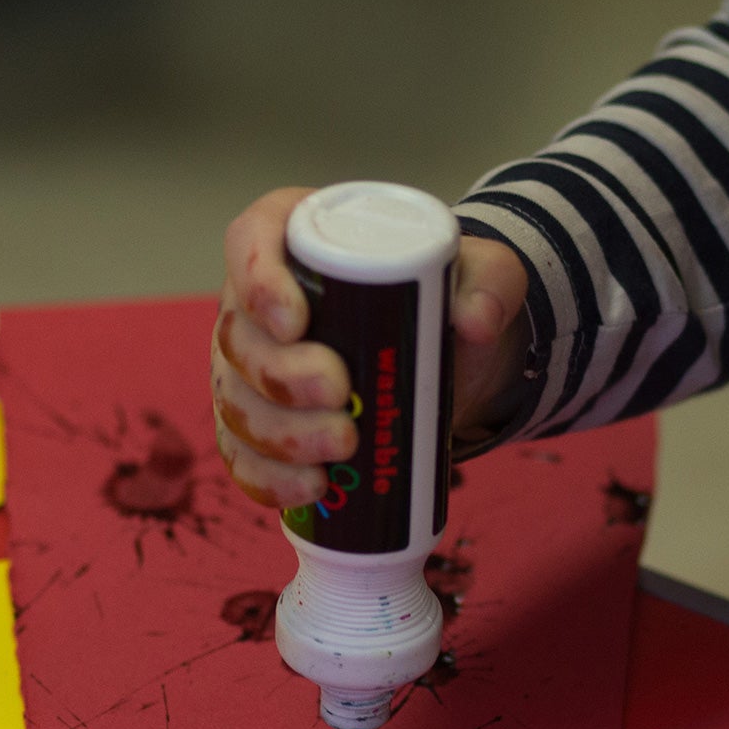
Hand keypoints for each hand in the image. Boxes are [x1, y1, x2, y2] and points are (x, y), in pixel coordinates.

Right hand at [211, 187, 532, 509]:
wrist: (445, 358)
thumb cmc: (445, 298)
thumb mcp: (483, 275)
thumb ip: (491, 283)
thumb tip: (476, 322)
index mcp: (295, 240)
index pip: (250, 241)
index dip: (257, 281)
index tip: (296, 321)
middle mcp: (257, 305)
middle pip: (239, 338)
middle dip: (280, 375)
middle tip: (341, 395)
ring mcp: (252, 371)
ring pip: (237, 404)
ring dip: (281, 435)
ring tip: (342, 447)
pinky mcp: (260, 428)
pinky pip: (243, 457)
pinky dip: (268, 477)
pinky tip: (308, 488)